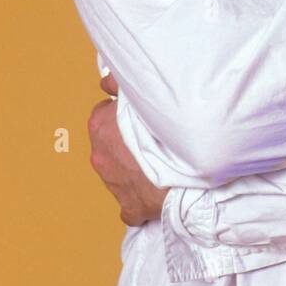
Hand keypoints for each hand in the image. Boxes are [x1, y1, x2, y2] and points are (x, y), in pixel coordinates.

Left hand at [87, 72, 170, 224]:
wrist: (185, 171)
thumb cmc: (167, 134)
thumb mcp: (141, 97)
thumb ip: (120, 85)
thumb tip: (107, 80)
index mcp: (101, 127)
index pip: (103, 113)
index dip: (121, 113)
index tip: (137, 116)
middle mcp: (101, 155)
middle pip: (110, 143)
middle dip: (127, 140)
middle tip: (151, 137)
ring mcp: (113, 183)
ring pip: (119, 171)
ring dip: (134, 165)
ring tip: (159, 159)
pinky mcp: (129, 205)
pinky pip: (130, 202)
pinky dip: (140, 196)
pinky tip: (155, 188)